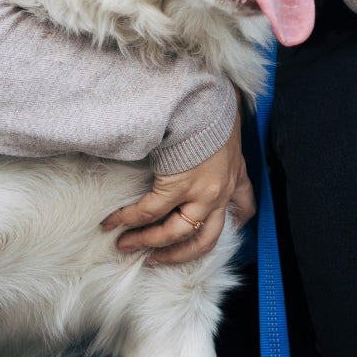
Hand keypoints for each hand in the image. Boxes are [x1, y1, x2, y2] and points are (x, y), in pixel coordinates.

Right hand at [101, 112, 254, 263]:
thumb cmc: (212, 106)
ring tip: (126, 244)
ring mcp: (200, 192)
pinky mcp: (176, 185)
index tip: (227, 231)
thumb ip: (221, 142)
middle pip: (206, 239)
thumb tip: (209, 133)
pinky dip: (128, 220)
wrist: (204, 97)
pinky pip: (148, 211)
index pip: (244, 208)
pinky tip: (112, 223)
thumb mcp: (228, 128)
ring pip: (174, 233)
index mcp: (236, 174)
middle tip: (158, 258)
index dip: (235, 224)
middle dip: (179, 254)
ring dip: (149, 242)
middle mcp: (221, 190)